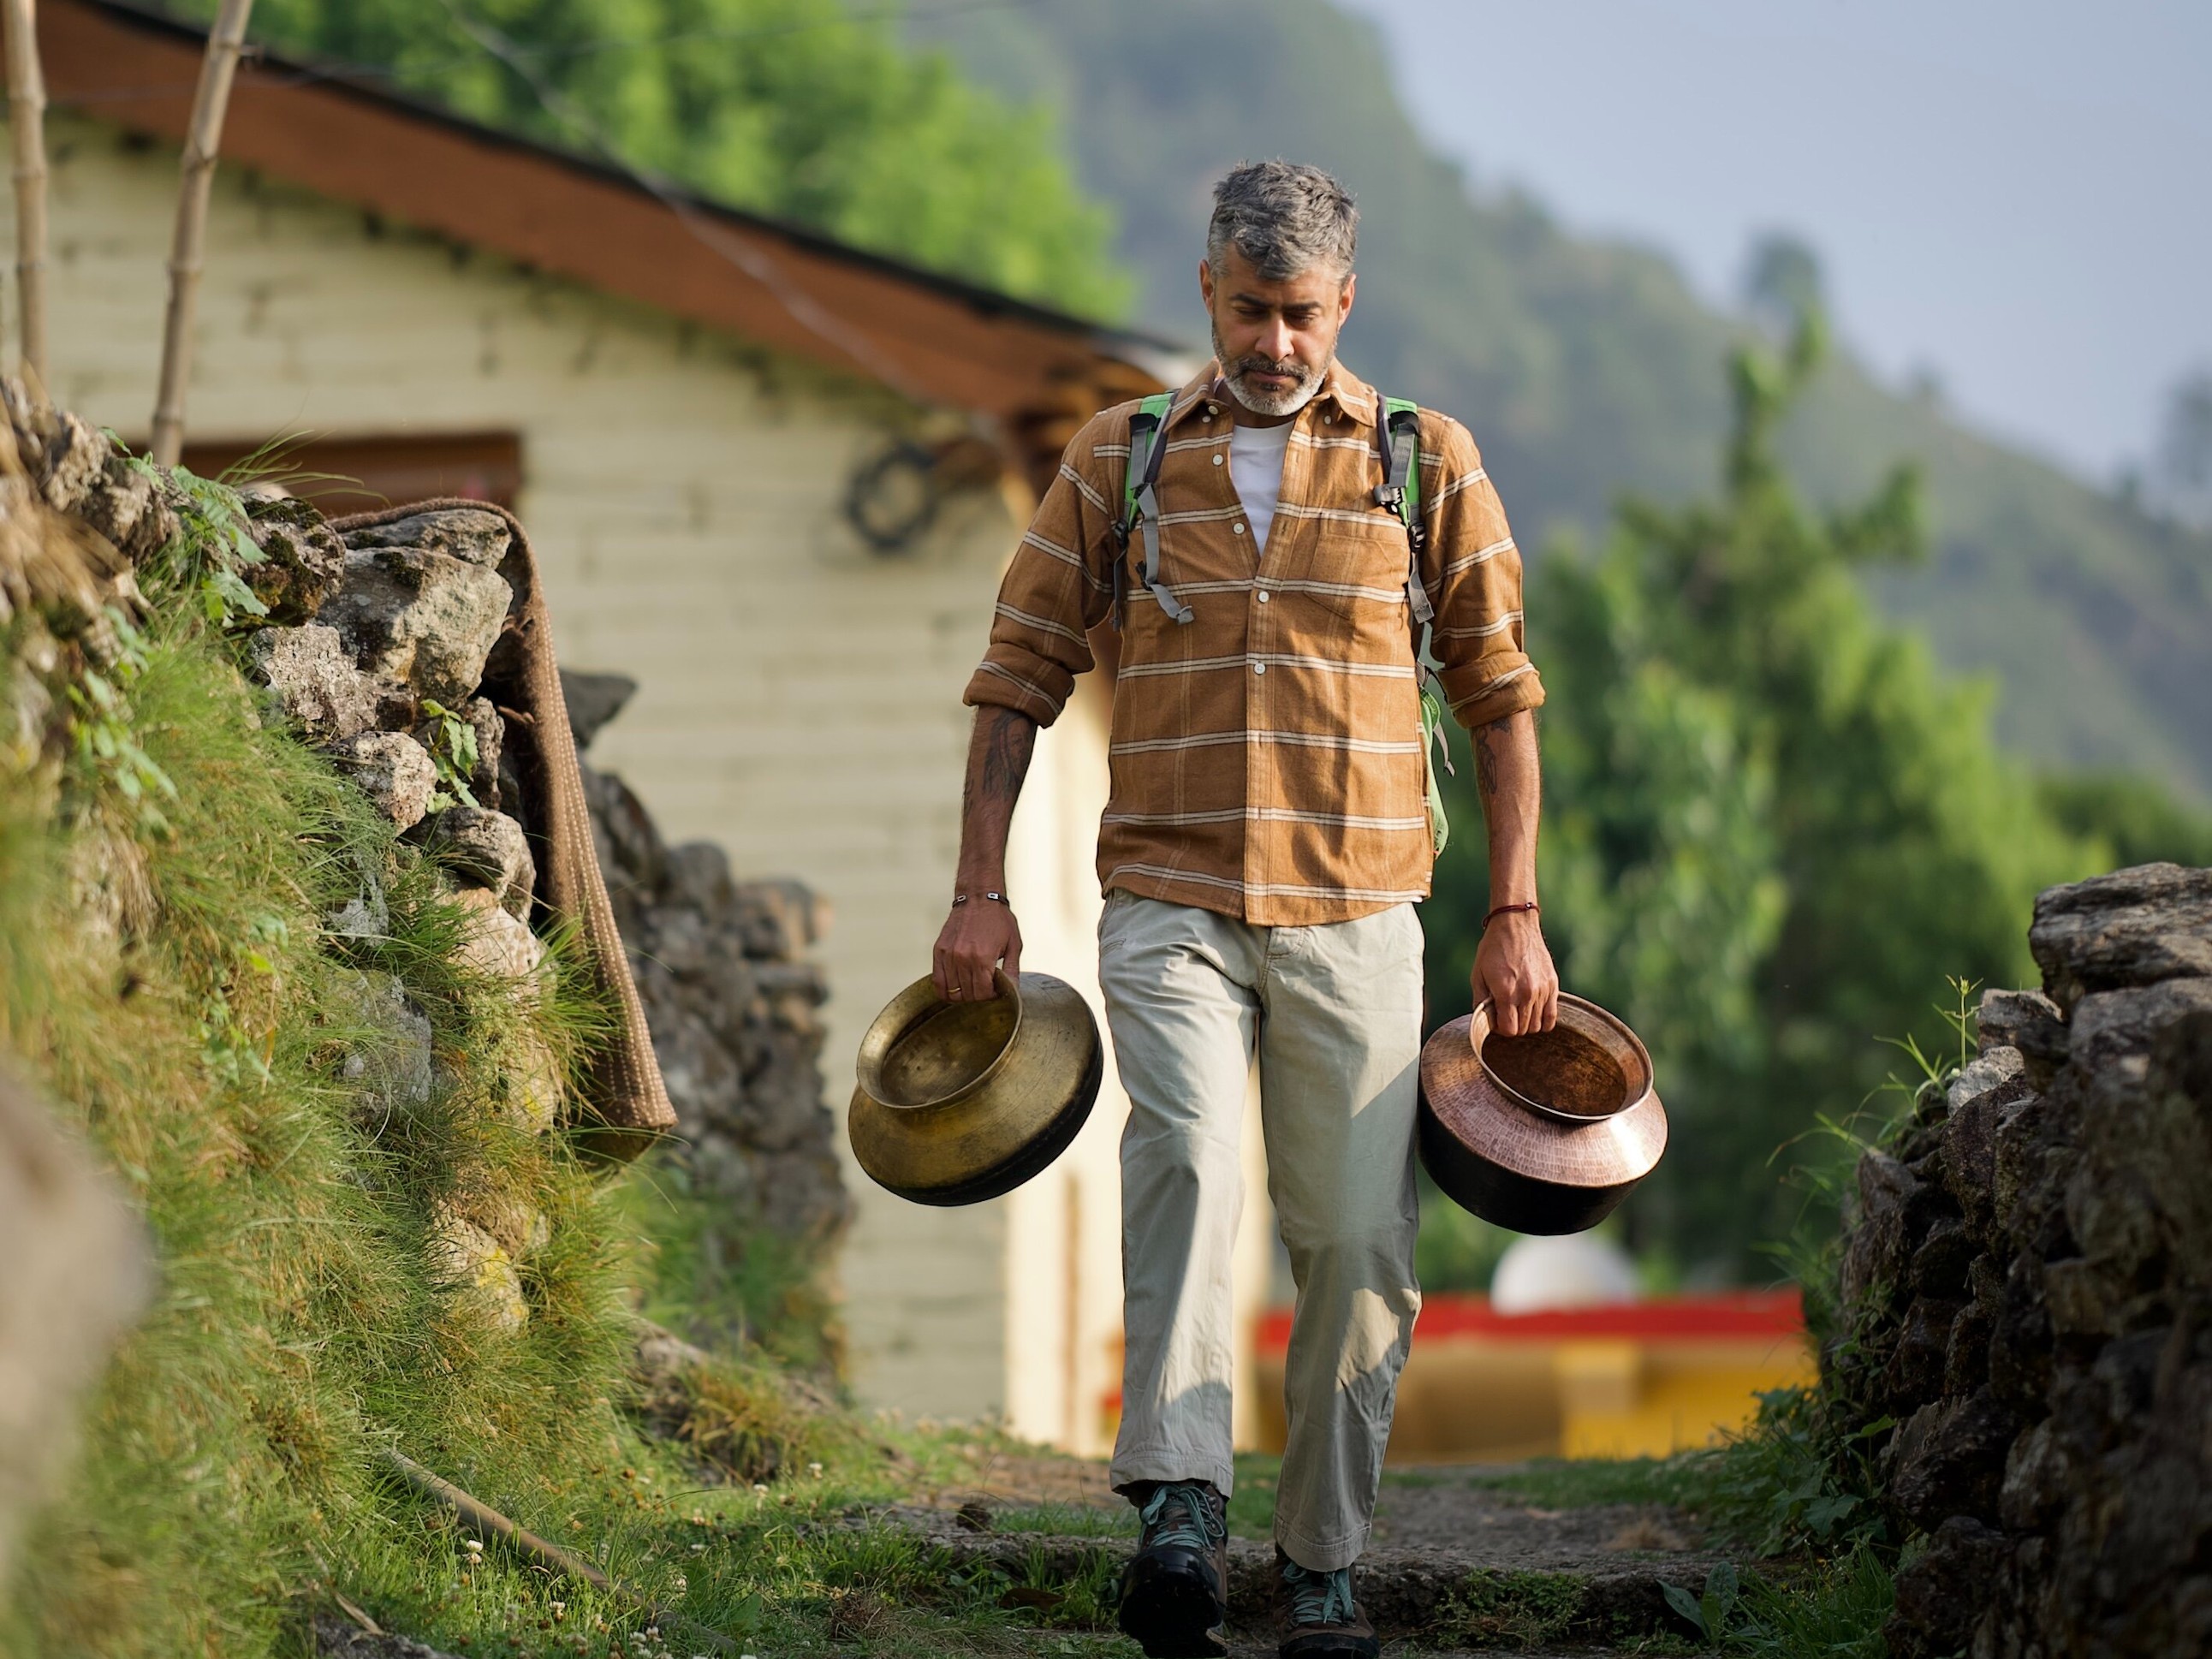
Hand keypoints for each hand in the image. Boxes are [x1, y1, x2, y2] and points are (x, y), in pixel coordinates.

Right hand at [933, 895, 1022, 1003]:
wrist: (979, 898)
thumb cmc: (998, 919)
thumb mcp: (1014, 944)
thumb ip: (1012, 970)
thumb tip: (1013, 991)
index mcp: (983, 958)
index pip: (982, 993)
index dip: (989, 997)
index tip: (994, 991)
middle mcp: (963, 958)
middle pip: (967, 994)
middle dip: (978, 996)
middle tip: (984, 988)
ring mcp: (949, 955)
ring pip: (952, 991)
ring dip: (963, 994)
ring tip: (972, 986)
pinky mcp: (939, 951)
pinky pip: (937, 980)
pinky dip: (945, 990)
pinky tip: (955, 988)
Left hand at [1474, 909, 1557, 1035]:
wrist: (1515, 925)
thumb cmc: (1492, 949)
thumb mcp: (1477, 975)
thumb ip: (1480, 1002)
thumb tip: (1486, 1023)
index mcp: (1505, 991)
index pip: (1509, 1030)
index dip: (1501, 1030)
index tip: (1497, 1020)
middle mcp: (1526, 993)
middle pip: (1523, 1029)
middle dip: (1513, 1027)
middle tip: (1506, 1014)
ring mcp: (1542, 989)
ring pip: (1537, 1025)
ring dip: (1526, 1023)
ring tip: (1518, 1011)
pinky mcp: (1553, 985)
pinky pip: (1552, 1016)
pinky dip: (1543, 1021)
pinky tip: (1534, 1014)